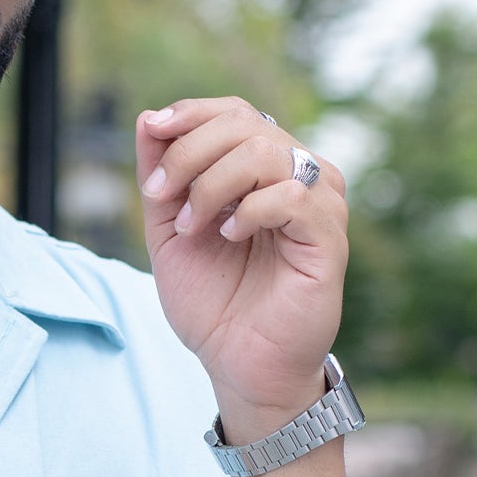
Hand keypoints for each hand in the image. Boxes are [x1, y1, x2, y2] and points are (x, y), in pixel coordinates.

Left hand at [137, 96, 348, 442]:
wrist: (238, 364)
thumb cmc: (213, 302)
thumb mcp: (168, 230)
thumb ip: (159, 176)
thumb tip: (147, 117)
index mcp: (262, 169)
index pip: (233, 112)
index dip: (190, 113)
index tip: (153, 135)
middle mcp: (296, 176)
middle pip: (245, 123)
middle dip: (190, 153)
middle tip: (162, 197)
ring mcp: (319, 203)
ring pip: (266, 152)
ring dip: (212, 184)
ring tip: (192, 228)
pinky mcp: (330, 236)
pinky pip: (293, 195)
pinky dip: (250, 210)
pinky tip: (230, 236)